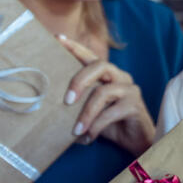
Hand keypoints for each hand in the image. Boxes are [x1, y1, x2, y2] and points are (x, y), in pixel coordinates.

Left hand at [59, 35, 154, 156]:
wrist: (136, 143)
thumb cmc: (110, 125)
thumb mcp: (89, 112)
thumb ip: (77, 104)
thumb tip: (47, 106)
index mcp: (107, 76)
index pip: (90, 57)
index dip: (75, 47)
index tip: (58, 39)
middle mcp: (120, 77)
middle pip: (100, 65)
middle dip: (79, 81)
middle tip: (66, 100)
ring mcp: (130, 90)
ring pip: (103, 92)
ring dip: (86, 113)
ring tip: (76, 130)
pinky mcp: (135, 105)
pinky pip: (111, 112)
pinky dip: (96, 125)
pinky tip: (89, 137)